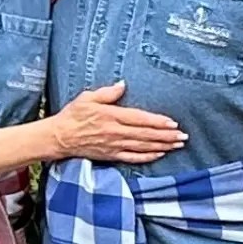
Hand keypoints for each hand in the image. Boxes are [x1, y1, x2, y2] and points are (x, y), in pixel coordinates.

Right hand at [45, 81, 185, 164]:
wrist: (59, 137)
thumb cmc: (72, 115)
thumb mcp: (87, 98)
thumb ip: (107, 93)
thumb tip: (123, 85)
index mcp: (111, 116)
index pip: (140, 119)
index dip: (158, 122)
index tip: (173, 123)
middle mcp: (115, 132)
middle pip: (146, 134)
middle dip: (167, 135)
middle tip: (184, 136)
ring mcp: (114, 146)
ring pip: (143, 147)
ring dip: (162, 146)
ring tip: (177, 145)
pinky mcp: (111, 155)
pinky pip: (133, 158)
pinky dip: (148, 157)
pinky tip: (159, 154)